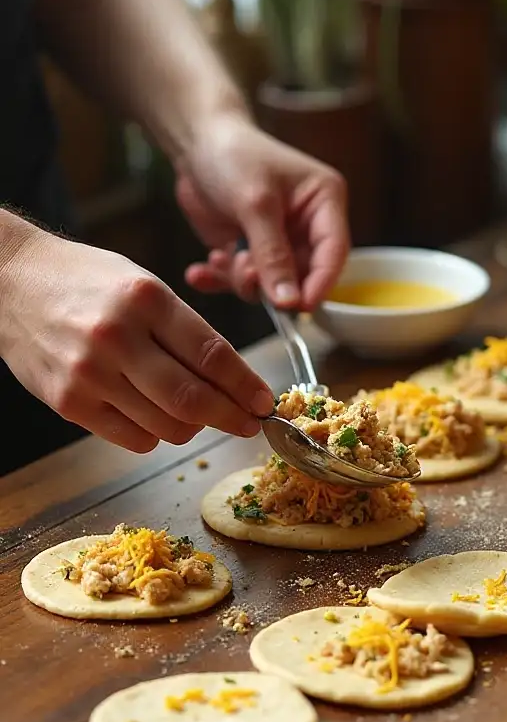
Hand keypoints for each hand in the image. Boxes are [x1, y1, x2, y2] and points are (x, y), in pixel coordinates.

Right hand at [0, 223, 275, 452]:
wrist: (7, 282)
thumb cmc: (88, 283)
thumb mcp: (145, 286)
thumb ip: (187, 332)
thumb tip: (235, 383)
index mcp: (146, 300)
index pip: (212, 355)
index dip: (246, 387)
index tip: (265, 403)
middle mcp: (117, 336)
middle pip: (192, 399)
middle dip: (232, 418)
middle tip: (248, 424)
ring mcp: (89, 373)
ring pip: (168, 426)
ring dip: (194, 427)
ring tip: (196, 414)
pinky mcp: (68, 402)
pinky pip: (134, 439)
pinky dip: (157, 434)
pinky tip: (154, 415)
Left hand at [176, 112, 348, 309]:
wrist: (193, 140)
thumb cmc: (232, 154)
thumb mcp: (255, 203)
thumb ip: (273, 254)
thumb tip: (289, 302)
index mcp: (324, 203)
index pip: (334, 252)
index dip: (320, 283)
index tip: (299, 308)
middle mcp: (308, 226)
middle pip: (303, 275)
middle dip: (272, 283)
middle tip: (244, 274)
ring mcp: (280, 241)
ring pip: (272, 284)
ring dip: (243, 281)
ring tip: (223, 261)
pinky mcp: (252, 250)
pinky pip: (242, 279)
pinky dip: (221, 280)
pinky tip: (202, 272)